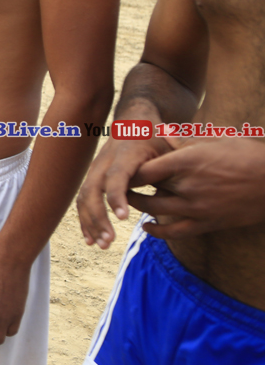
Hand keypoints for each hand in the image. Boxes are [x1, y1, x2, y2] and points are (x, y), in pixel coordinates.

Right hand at [76, 134, 172, 247]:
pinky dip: (85, 220)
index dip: (117, 196)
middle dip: (98, 217)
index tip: (123, 217)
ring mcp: (95, 170)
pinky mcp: (93, 178)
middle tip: (110, 241)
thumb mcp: (168, 146)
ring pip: (84, 198)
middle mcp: (105, 161)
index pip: (116, 176)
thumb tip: (182, 190)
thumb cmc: (156, 137)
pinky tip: (90, 239)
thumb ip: (171, 168)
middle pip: (93, 190)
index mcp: (125, 153)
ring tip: (102, 244)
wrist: (133, 121)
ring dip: (91, 223)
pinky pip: (83, 200)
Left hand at [126, 137, 264, 238]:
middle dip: (131, 189)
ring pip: (156, 210)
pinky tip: (147, 226)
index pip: (144, 170)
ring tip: (132, 202)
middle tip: (120, 187)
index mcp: (187, 162)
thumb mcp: (215, 140)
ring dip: (140, 207)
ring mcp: (198, 207)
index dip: (129, 172)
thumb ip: (185, 140)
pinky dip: (157, 230)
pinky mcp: (208, 223)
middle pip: (146, 191)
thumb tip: (163, 132)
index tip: (121, 171)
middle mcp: (188, 186)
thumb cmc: (246, 153)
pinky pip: (175, 232)